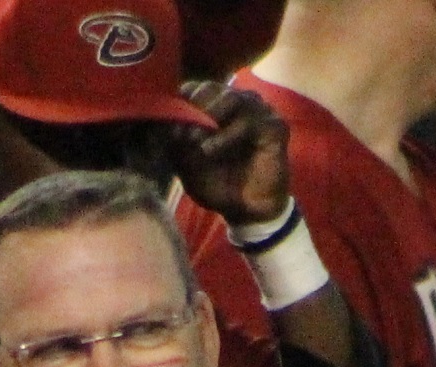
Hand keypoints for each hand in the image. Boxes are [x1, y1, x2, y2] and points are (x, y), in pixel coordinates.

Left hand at [170, 81, 290, 224]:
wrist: (246, 210)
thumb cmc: (217, 183)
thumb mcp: (187, 164)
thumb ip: (175, 141)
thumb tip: (160, 122)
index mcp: (217, 106)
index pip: (195, 88)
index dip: (179, 103)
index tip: (167, 124)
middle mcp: (239, 103)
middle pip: (211, 88)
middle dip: (192, 110)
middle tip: (180, 135)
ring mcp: (260, 111)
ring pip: (231, 98)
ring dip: (208, 118)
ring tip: (194, 143)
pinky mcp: (275, 127)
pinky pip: (249, 122)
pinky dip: (225, 135)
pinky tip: (209, 151)